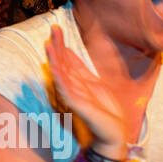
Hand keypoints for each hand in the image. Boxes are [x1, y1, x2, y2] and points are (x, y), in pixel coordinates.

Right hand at [44, 26, 127, 155]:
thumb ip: (82, 70)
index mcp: (78, 80)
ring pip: (60, 73)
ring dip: (54, 59)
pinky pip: (64, 88)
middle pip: (62, 62)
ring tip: (49, 45)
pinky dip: (59, 77)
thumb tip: (69, 52)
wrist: (113, 133)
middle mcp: (72, 85)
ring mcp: (72, 94)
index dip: (62, 43)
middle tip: (53, 28)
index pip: (67, 58)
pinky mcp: (75, 104)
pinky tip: (54, 67)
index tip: (57, 28)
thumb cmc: (106, 111)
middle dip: (58, 45)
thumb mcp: (96, 84)